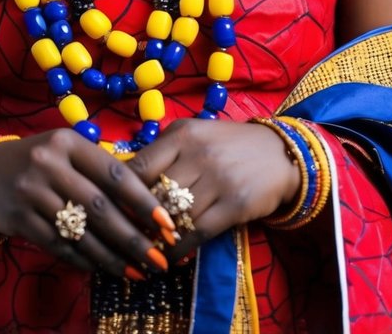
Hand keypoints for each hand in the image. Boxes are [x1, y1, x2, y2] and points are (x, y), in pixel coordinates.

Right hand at [0, 128, 173, 278]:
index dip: (144, 201)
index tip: (167, 224)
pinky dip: (84, 260)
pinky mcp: (20, 220)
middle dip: (134, 237)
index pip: (114, 173)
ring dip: (112, 256)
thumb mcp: (67, 151)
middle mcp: (49, 164)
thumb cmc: (40, 162)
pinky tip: (103, 269)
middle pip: (100, 207)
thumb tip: (148, 202)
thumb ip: (100, 169)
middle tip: (159, 259)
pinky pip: (59, 246)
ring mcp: (32, 192)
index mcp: (68, 142)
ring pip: (81, 232)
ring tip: (137, 272)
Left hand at [128, 118, 299, 261]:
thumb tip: (122, 177)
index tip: (111, 211)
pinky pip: (198, 232)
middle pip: (154, 195)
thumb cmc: (226, 145)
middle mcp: (199, 154)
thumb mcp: (193, 134)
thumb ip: (161, 150)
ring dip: (155, 238)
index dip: (121, 194)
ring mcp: (218, 179)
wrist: (279, 154)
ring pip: (175, 216)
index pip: (139, 167)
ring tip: (142, 251)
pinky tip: (170, 257)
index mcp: (182, 134)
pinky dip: (179, 248)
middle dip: (135, 220)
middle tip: (122, 238)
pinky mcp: (235, 205)